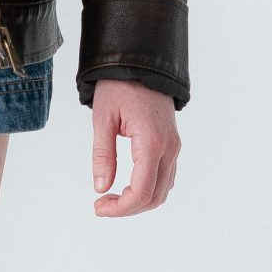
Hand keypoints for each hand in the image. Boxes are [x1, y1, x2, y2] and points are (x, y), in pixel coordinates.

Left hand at [89, 80, 178, 216]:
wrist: (141, 64)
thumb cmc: (119, 87)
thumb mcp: (102, 118)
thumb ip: (103, 155)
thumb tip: (100, 188)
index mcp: (151, 142)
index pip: (141, 191)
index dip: (120, 208)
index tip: (98, 207)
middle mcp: (169, 148)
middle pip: (154, 197)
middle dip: (127, 208)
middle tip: (101, 205)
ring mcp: (174, 147)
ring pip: (162, 190)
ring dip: (138, 201)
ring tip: (111, 196)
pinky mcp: (172, 144)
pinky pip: (165, 177)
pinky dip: (148, 189)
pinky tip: (126, 186)